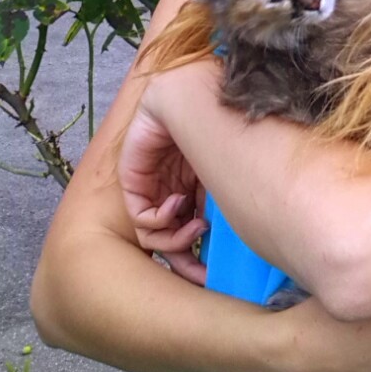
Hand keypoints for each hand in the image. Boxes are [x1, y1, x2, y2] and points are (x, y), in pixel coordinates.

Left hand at [118, 101, 208, 285]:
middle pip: (169, 237)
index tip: (211, 273)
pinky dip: (160, 218)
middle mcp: (172, 189)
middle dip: (184, 258)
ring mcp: (152, 184)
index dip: (199, 256)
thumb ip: (223, 206)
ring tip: (197, 227)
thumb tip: (237, 242)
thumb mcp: (225, 179)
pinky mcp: (133, 178)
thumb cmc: (221, 130)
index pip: (189, 229)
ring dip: (176, 238)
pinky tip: (179, 205)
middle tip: (201, 272)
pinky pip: (140, 215)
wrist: (197, 98)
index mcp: (193, 188)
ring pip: (154, 232)